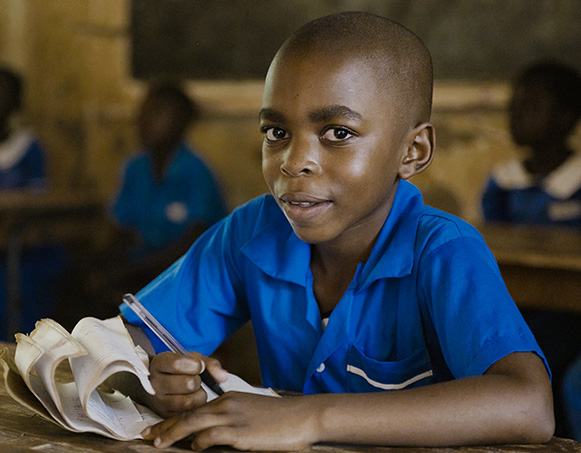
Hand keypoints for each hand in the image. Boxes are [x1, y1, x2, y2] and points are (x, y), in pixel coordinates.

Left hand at [142, 392, 318, 450]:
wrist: (304, 417)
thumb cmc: (282, 418)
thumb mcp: (253, 412)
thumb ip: (233, 418)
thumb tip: (214, 434)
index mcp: (230, 398)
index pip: (195, 408)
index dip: (174, 419)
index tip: (158, 428)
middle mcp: (228, 404)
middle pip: (188, 413)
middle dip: (164, 426)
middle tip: (147, 435)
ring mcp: (233, 418)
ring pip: (193, 422)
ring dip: (173, 433)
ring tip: (158, 443)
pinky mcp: (241, 433)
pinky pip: (211, 435)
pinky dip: (199, 442)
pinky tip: (195, 447)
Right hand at [146, 351, 226, 417]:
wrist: (157, 382)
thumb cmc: (178, 368)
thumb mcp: (191, 359)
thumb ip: (209, 364)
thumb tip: (223, 377)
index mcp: (159, 363)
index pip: (178, 364)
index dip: (195, 365)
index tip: (199, 365)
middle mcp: (155, 383)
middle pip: (188, 384)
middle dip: (198, 381)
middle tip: (196, 379)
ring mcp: (159, 401)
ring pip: (190, 402)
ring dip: (199, 395)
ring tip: (195, 390)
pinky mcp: (165, 415)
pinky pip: (188, 414)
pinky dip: (196, 406)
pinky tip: (192, 399)